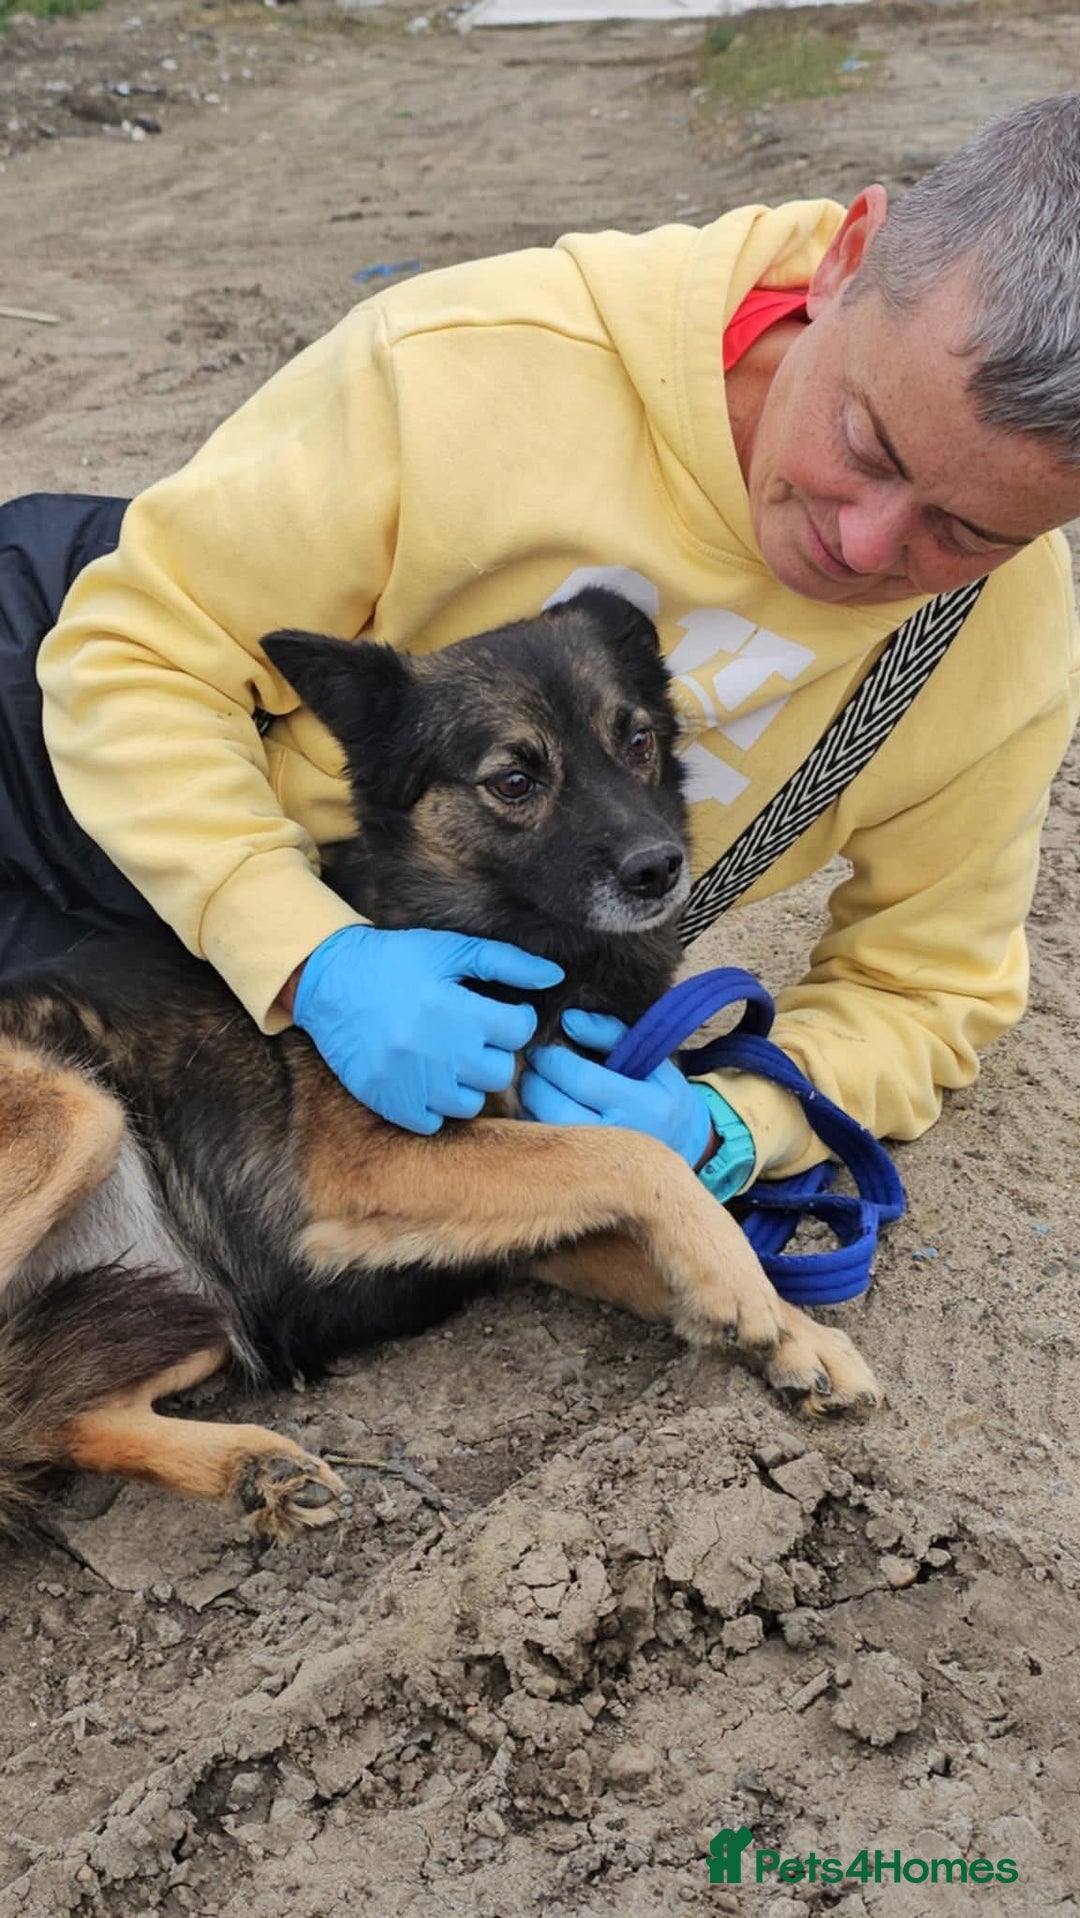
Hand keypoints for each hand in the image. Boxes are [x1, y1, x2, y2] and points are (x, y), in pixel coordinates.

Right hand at [293, 925, 563, 1132]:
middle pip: (500, 1071)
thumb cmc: (396, 961)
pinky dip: (435, 1106)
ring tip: (449, 1058)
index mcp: (456, 1010)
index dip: (514, 1019)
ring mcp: (412, 1082)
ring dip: (468, 1082)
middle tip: (471, 1036)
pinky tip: (426, 1079)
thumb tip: (554, 975)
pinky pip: (433, 1123)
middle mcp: (437, 1051)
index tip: (497, 1013)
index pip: (519, 1030)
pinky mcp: (390, 1102)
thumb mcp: (451, 948)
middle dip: (492, 1053)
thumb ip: (507, 961)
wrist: (329, 980)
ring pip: (470, 1102)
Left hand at [519, 1009, 754, 1199]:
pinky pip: (544, 1142)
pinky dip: (535, 1119)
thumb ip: (612, 1034)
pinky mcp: (580, 1170)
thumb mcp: (652, 1059)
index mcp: (640, 1105)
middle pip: (551, 1105)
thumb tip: (568, 1020)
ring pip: (542, 1125)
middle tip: (535, 1062)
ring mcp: (595, 1158)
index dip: (552, 1057)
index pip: (579, 1078)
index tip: (544, 1045)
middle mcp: (615, 1136)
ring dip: (530, 1098)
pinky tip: (546, 1105)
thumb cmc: (662, 1096)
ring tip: (540, 1082)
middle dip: (534, 1078)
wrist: (683, 1146)